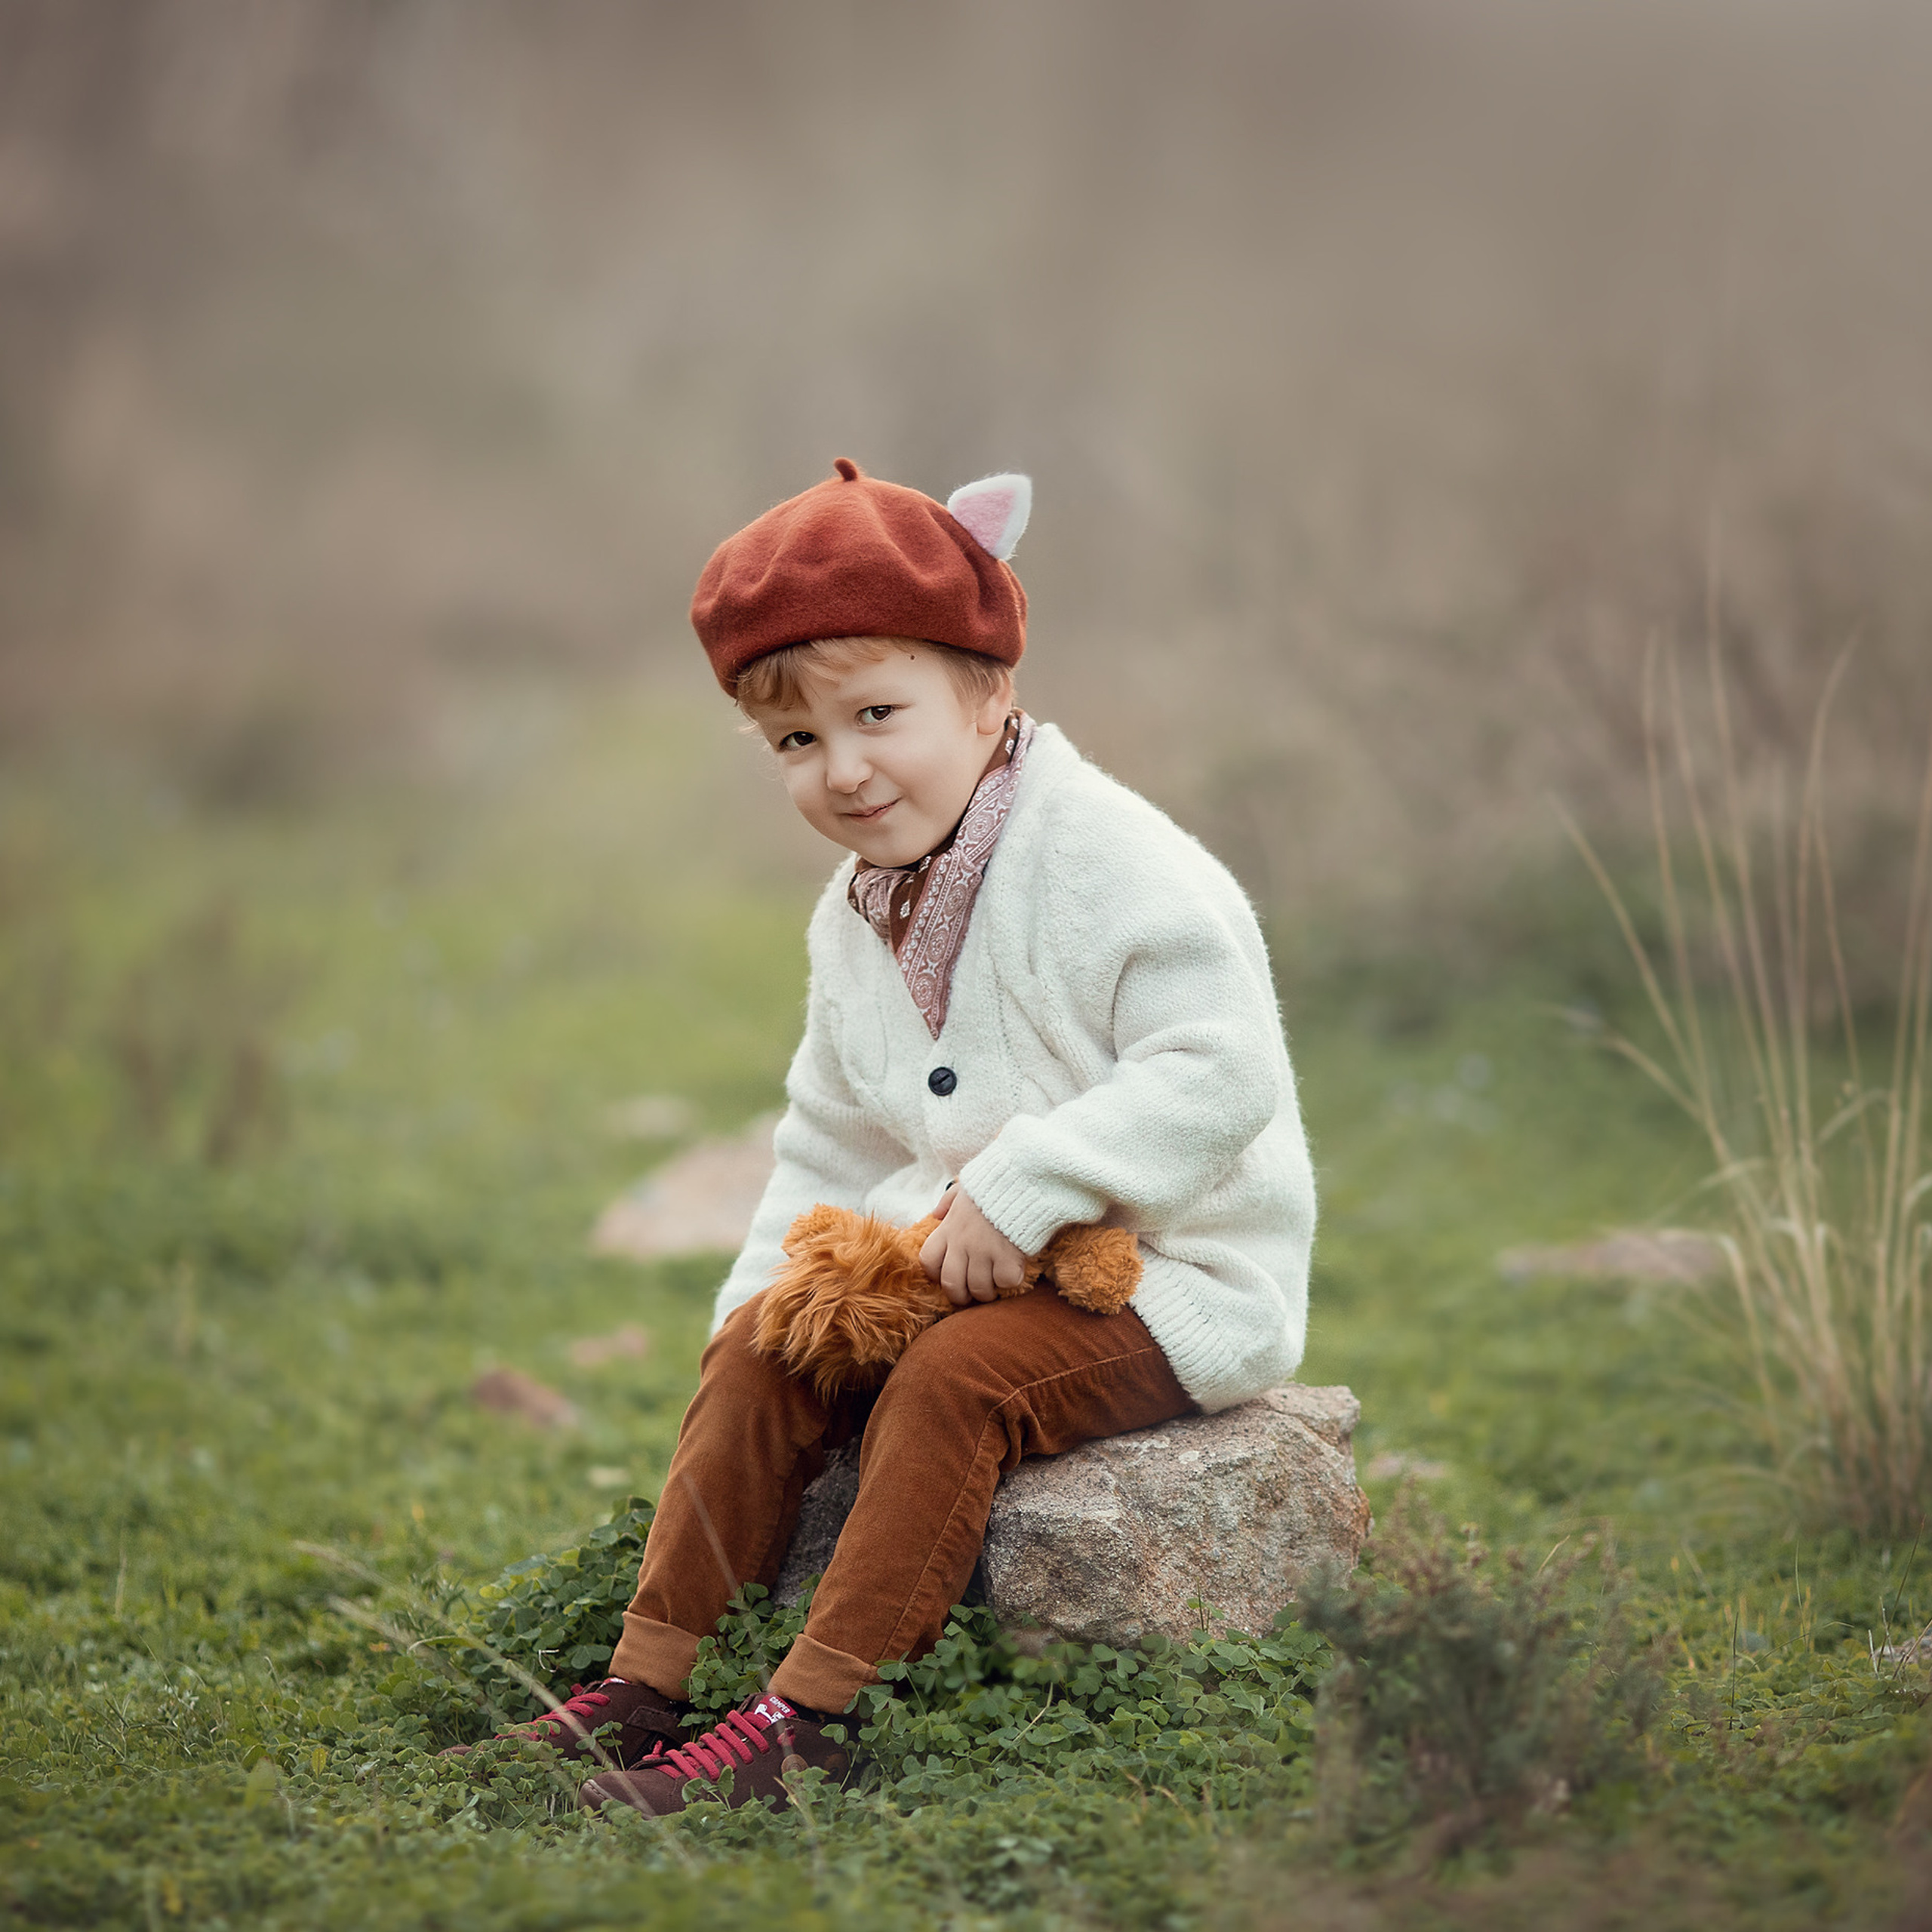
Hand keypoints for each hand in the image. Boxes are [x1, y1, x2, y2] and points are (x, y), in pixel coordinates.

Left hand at [919, 1186, 1028, 1306]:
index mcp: (949, 1228)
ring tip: (994, 1287)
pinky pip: (1005, 1281)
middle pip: (951, 1284)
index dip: (935, 1274)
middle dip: (960, 1296)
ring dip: (987, 1293)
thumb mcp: (965, 1187)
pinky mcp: (1007, 1257)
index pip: (928, 1260)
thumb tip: (936, 1213)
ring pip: (979, 1289)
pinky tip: (1014, 1270)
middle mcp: (962, 1243)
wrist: (1023, 1178)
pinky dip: (1010, 1280)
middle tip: (971, 1295)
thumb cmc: (994, 1183)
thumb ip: (948, 1200)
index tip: (946, 1275)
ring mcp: (984, 1251)